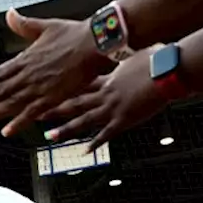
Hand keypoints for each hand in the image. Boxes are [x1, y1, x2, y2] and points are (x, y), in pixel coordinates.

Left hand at [0, 11, 111, 136]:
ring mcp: (39, 87)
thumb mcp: (45, 26)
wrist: (95, 42)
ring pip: (9, 103)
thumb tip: (9, 13)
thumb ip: (24, 25)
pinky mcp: (53, 97)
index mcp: (24, 59)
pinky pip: (31, 113)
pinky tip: (6, 131)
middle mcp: (27, 75)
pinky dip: (18, 122)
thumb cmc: (74, 34)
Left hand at [41, 54, 169, 152]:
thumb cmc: (157, 60)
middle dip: (54, 110)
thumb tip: (126, 50)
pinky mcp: (123, 120)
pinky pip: (105, 135)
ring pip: (83, 120)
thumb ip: (126, 60)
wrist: (166, 70)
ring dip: (65, 130)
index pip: (81, 85)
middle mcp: (105, 94)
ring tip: (50, 137)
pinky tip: (85, 151)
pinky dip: (95, 144)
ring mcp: (112, 108)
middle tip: (36, 114)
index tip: (49, 91)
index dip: (63, 89)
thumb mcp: (136, 56)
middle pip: (74, 103)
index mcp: (108, 79)